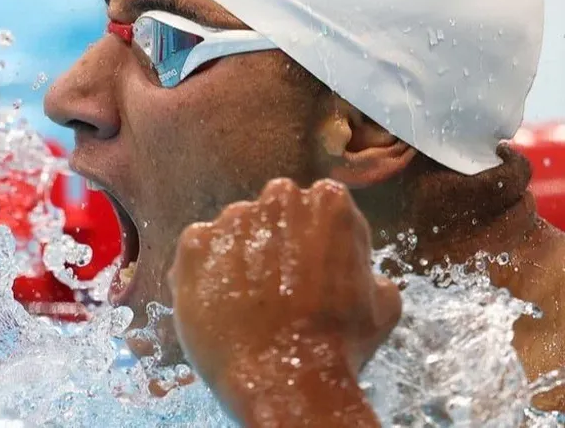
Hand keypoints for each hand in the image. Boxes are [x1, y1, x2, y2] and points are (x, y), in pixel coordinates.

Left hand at [167, 178, 400, 423]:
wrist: (284, 376)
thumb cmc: (339, 344)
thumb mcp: (381, 305)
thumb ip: (367, 272)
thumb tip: (364, 275)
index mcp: (328, 203)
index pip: (319, 208)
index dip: (315, 242)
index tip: (312, 271)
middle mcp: (278, 199)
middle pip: (274, 215)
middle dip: (275, 242)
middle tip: (278, 287)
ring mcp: (232, 219)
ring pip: (234, 230)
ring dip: (238, 256)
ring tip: (246, 302)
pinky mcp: (195, 243)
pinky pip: (199, 248)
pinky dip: (205, 271)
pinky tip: (219, 303)